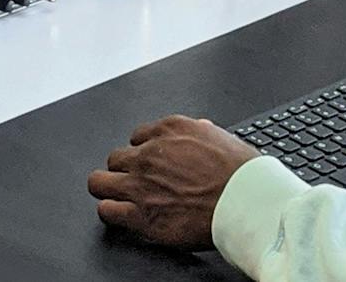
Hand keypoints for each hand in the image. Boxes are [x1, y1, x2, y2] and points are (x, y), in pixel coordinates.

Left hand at [88, 115, 260, 249]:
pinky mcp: (140, 215)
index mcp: (170, 130)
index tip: (150, 162)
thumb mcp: (221, 137)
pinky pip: (106, 210)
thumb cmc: (241, 174)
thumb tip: (196, 130)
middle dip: (126, 169)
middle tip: (137, 180)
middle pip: (116, 157)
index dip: (143, 151)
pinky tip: (122, 214)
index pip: (137, 136)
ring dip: (109, 188)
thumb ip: (200, 133)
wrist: (246, 202)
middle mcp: (150, 154)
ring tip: (119, 196)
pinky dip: (112, 212)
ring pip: (99, 182)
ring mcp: (141, 185)